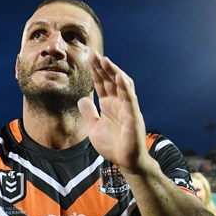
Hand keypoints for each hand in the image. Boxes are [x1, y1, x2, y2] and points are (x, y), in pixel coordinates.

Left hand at [78, 52, 149, 172]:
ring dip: (114, 72)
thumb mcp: (93, 128)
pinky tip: (119, 77)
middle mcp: (119, 103)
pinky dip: (125, 87)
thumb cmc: (113, 146)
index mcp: (109, 104)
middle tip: (94, 54)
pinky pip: (130, 99)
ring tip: (105, 61)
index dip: (96, 71)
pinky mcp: (133, 116)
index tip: (89, 58)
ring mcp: (127, 108)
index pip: (102, 83)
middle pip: (111, 80)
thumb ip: (88, 113)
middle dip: (103, 67)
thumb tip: (82, 98)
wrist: (126, 162)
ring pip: (122, 85)